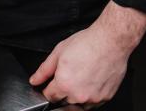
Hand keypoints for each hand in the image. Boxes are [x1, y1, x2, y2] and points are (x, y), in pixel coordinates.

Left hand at [29, 1, 145, 108]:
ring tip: (81, 78)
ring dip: (77, 96)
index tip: (53, 84)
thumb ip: (44, 70)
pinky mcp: (105, 98)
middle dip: (63, 91)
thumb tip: (35, 80)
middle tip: (70, 76)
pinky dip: (90, 96)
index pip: (49, 96)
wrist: (110, 41)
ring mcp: (93, 98)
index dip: (49, 88)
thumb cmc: (87, 44)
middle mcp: (78, 95)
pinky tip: (91, 81)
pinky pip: (93, 103)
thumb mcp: (59, 52)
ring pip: (78, 105)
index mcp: (64, 84)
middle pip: (64, 101)